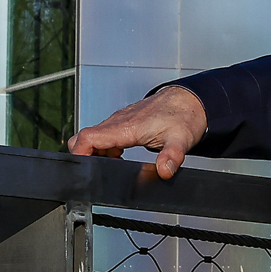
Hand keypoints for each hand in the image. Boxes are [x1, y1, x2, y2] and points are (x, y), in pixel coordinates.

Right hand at [66, 86, 207, 179]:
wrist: (190, 100)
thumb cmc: (184, 115)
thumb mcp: (182, 140)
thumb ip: (172, 157)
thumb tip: (164, 171)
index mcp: (127, 126)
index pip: (89, 137)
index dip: (80, 154)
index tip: (84, 168)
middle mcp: (119, 121)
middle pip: (85, 137)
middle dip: (85, 156)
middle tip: (98, 170)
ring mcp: (120, 120)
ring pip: (94, 136)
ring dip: (95, 152)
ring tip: (111, 166)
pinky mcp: (123, 122)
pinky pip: (104, 134)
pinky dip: (104, 147)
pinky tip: (118, 156)